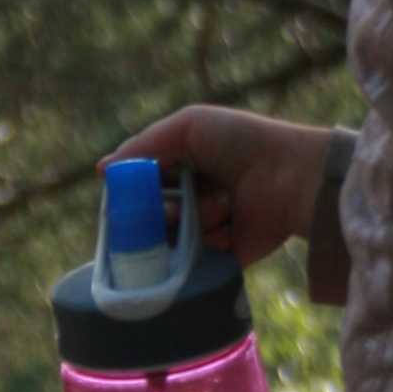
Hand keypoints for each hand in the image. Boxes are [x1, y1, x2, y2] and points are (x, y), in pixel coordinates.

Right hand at [107, 105, 338, 269]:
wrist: (290, 177)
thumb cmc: (242, 143)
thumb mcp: (188, 127)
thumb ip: (143, 146)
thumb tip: (102, 170)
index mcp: (180, 169)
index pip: (137, 188)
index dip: (130, 194)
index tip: (130, 195)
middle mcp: (188, 201)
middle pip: (146, 219)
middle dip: (160, 209)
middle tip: (179, 202)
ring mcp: (203, 232)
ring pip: (167, 241)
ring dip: (190, 220)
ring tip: (223, 205)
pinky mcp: (219, 259)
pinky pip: (190, 264)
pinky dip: (203, 244)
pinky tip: (224, 226)